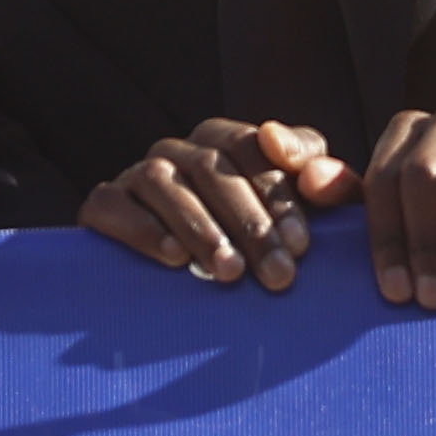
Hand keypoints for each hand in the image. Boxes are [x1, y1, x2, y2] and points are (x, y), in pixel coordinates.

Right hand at [79, 119, 359, 291]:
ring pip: (162, 181)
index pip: (251, 146)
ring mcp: (137, 175)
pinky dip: (142, 228)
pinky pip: (111, 205)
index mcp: (225, 142)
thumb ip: (333, 189)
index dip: (278, 192)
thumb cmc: (265, 248)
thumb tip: (316, 174)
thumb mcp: (307, 218)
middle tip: (278, 275)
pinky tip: (173, 258)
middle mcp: (179, 150)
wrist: (190, 294)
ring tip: (229, 271)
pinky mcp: (102, 205)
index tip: (302, 244)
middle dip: (249, 222)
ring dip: (199, 226)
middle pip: (211, 166)